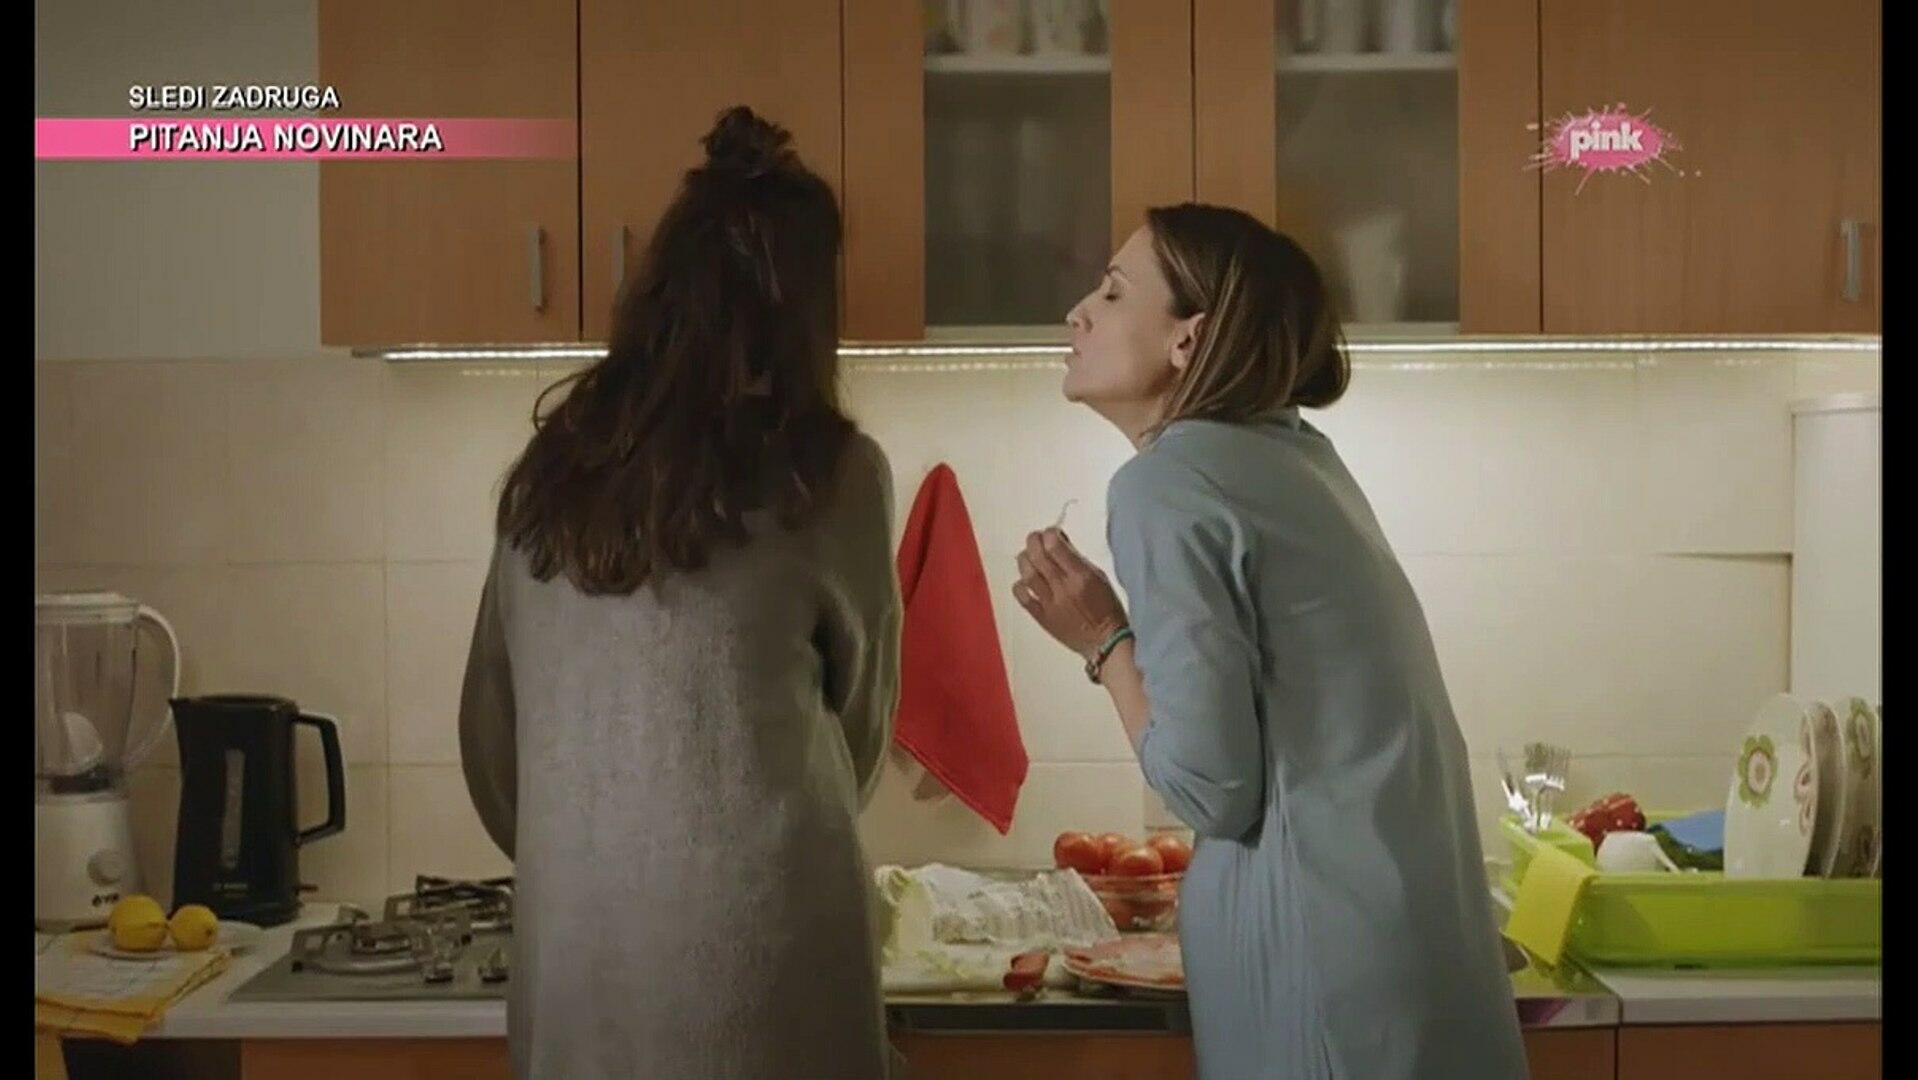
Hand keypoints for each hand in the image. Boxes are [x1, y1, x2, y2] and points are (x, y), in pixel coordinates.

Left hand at [1011, 527, 1126, 659]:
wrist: (1106, 642)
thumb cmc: (1108, 609)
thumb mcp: (1100, 578)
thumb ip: (1078, 561)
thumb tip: (1060, 543)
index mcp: (1081, 577)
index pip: (1056, 546)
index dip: (1049, 534)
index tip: (1051, 533)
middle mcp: (1063, 588)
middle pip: (1038, 557)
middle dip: (1034, 542)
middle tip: (1035, 539)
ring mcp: (1051, 604)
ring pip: (1028, 575)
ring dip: (1024, 560)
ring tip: (1028, 556)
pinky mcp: (1043, 618)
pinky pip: (1023, 598)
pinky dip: (1019, 586)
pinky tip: (1024, 581)